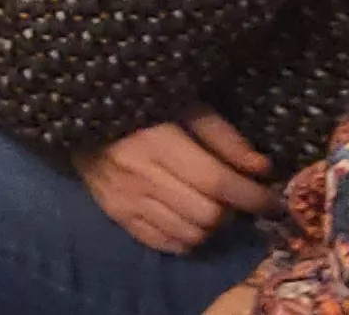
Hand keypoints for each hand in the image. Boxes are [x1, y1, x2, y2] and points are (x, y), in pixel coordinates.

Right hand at [79, 114, 275, 255]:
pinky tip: (187, 219)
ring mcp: (125, 199)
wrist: (76, 112)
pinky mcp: (115, 214)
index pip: (218, 183)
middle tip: (234, 197)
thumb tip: (262, 169)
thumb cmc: (138, 104)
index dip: (253, 196)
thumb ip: (223, 137)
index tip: (273, 199)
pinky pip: (164, 244)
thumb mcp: (184, 106)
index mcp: (158, 143)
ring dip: (210, 226)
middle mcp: (139, 176)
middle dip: (232, 211)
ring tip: (210, 207)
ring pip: (190, 235)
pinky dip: (185, 238)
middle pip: (207, 215)